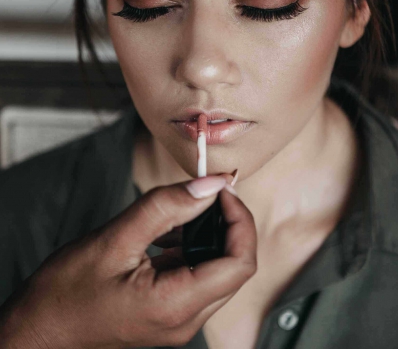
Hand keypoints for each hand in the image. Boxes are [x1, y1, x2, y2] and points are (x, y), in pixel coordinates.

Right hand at [0, 175, 256, 348]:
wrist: (38, 331)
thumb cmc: (65, 294)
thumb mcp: (115, 239)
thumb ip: (166, 207)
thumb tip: (209, 186)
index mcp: (176, 305)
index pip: (240, 263)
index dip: (240, 220)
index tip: (223, 190)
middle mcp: (185, 319)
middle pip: (233, 265)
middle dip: (228, 223)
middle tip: (209, 192)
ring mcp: (178, 318)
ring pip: (217, 269)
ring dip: (209, 234)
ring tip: (185, 209)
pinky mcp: (168, 311)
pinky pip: (195, 275)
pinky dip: (190, 246)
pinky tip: (169, 230)